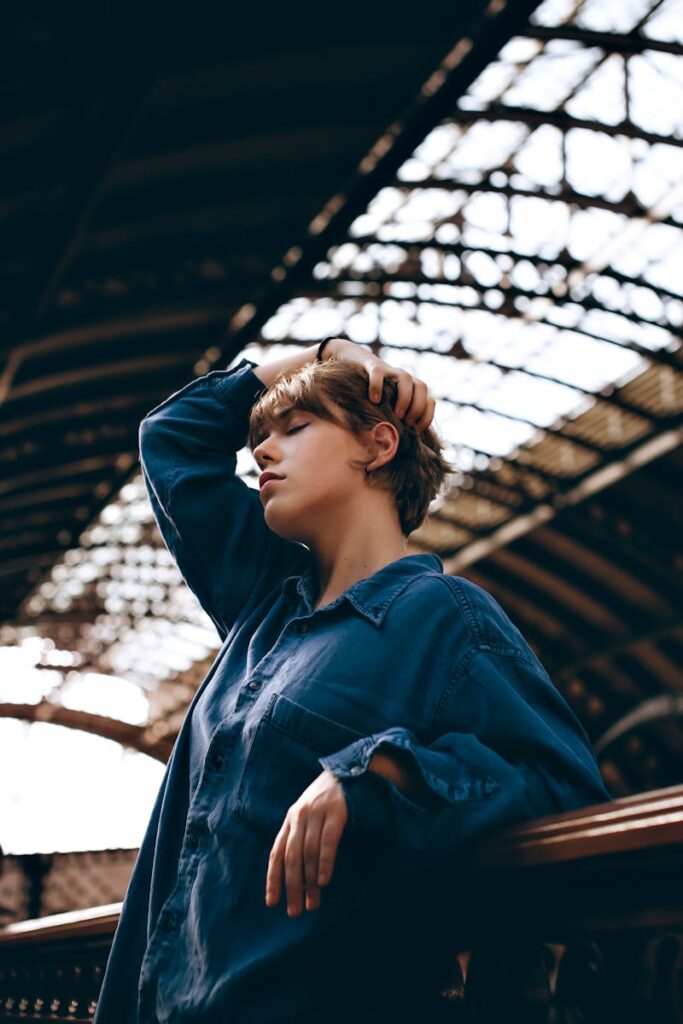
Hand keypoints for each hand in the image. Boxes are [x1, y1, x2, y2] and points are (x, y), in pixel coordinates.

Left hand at [265, 769, 348, 916]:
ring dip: (309, 882)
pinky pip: (327, 841)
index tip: (272, 903)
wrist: (348, 770)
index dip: (273, 878)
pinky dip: (324, 862)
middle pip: (291, 857)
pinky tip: (324, 880)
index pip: (276, 853)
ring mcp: (317, 814)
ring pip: (309, 853)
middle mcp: (299, 817)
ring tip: (312, 903)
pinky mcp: (336, 812)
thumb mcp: (307, 814)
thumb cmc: (327, 799)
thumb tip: (296, 874)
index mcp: (290, 820)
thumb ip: (299, 837)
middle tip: (294, 912)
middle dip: (292, 887)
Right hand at [323, 338, 435, 430]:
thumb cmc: (373, 393)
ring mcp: (390, 370)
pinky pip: (378, 373)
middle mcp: (404, 379)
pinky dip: (377, 385)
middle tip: (407, 422)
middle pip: (422, 387)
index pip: (430, 400)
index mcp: (411, 389)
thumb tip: (401, 449)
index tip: (417, 430)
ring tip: (396, 414)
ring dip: (405, 397)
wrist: (355, 362)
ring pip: (406, 378)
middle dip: (417, 407)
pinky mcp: (372, 365)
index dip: (427, 416)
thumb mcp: (387, 406)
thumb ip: (395, 420)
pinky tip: (373, 400)